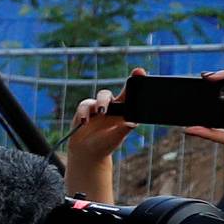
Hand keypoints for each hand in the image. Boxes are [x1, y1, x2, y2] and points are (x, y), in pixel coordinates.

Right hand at [64, 84, 132, 201]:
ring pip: (100, 97)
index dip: (135, 81)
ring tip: (101, 112)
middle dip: (117, 91)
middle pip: (112, 94)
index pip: (131, 94)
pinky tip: (85, 121)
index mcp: (124, 111)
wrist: (87, 152)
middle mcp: (111, 107)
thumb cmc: (106, 144)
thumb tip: (133, 123)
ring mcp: (97, 108)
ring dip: (101, 103)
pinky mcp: (84, 111)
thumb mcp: (117, 138)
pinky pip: (84, 107)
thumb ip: (124, 129)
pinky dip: (84, 113)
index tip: (139, 71)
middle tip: (115, 98)